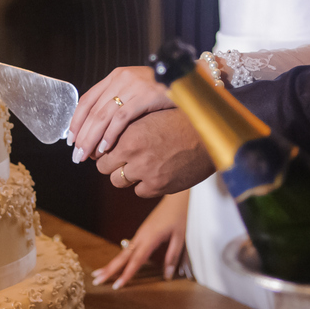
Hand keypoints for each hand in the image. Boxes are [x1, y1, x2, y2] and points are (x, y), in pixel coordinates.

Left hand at [68, 66, 173, 162]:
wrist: (192, 81)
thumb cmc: (167, 92)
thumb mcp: (138, 90)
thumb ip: (120, 100)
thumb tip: (99, 125)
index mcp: (116, 76)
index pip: (87, 99)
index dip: (76, 121)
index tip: (71, 139)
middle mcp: (121, 79)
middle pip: (92, 110)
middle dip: (82, 135)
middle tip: (76, 154)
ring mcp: (133, 86)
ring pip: (102, 116)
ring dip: (91, 138)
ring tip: (86, 155)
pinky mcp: (145, 95)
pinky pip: (121, 119)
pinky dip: (110, 135)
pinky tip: (105, 149)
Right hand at [91, 191, 189, 288]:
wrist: (175, 199)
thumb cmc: (179, 216)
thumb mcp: (180, 237)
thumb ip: (172, 257)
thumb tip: (168, 276)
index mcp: (149, 239)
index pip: (135, 261)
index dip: (126, 274)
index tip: (116, 286)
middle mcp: (140, 237)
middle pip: (122, 257)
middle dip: (108, 270)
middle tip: (95, 281)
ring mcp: (139, 235)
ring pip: (122, 253)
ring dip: (110, 264)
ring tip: (99, 274)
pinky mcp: (140, 234)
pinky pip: (127, 248)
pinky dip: (119, 258)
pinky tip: (115, 265)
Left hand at [97, 109, 214, 197]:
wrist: (209, 136)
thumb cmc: (181, 122)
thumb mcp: (149, 117)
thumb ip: (126, 128)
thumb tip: (106, 139)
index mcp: (129, 132)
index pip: (100, 148)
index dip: (104, 150)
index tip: (109, 151)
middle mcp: (134, 152)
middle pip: (104, 167)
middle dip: (112, 164)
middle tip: (123, 160)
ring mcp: (145, 171)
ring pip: (118, 181)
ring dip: (126, 176)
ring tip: (140, 167)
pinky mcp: (158, 186)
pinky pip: (139, 191)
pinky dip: (144, 185)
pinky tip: (155, 174)